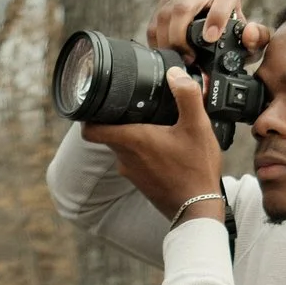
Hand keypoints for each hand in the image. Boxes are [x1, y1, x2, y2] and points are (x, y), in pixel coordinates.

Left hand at [81, 66, 226, 223]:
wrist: (197, 210)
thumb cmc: (195, 170)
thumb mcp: (197, 127)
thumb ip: (186, 96)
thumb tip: (176, 74)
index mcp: (131, 140)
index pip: (91, 129)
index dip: (88, 115)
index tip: (96, 104)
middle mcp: (125, 158)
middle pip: (109, 134)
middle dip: (118, 119)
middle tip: (133, 106)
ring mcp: (131, 172)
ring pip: (123, 148)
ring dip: (133, 136)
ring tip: (154, 124)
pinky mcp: (141, 183)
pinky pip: (135, 161)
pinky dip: (143, 151)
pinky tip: (164, 147)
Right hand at [148, 0, 270, 56]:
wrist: (216, 36)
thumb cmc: (234, 40)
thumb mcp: (251, 43)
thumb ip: (257, 39)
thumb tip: (248, 31)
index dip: (215, 17)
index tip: (210, 38)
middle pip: (184, 6)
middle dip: (181, 35)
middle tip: (187, 57)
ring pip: (165, 13)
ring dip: (167, 39)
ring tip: (176, 58)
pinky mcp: (165, 4)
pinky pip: (154, 21)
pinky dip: (156, 40)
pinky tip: (165, 53)